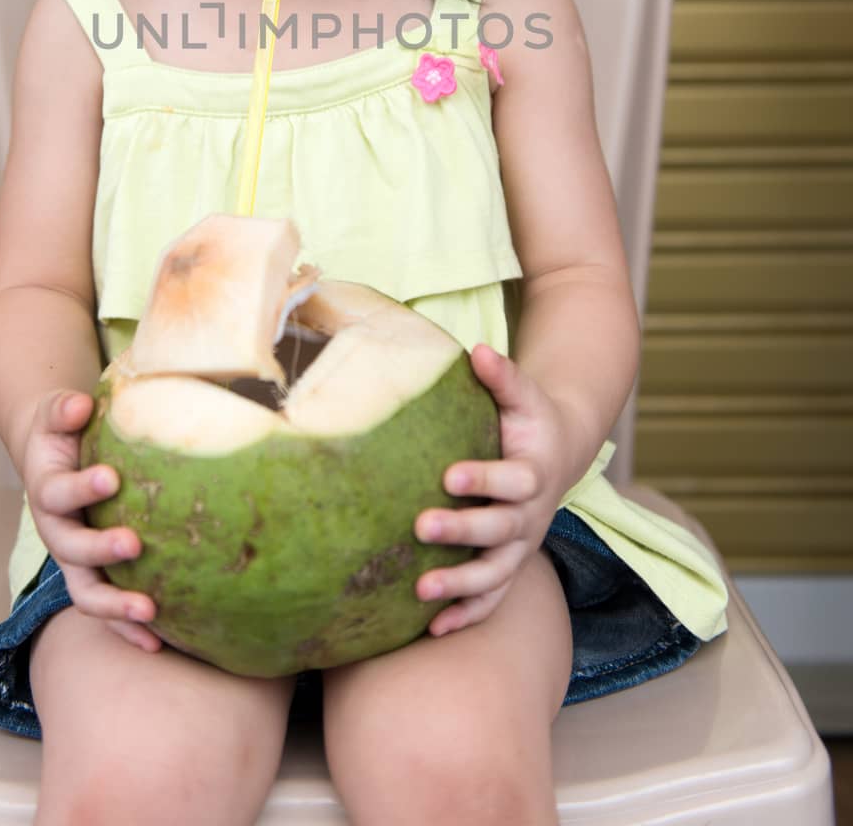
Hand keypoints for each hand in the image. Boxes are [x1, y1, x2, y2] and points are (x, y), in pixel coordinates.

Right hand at [22, 389, 161, 651]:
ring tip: (152, 611)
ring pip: (87, 592)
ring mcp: (73, 560)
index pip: (58, 492)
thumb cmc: (64, 429)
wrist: (51, 455)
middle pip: (71, 550)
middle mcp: (56, 531)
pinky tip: (159, 642)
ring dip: (116, 607)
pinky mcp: (92, 576)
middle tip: (134, 545)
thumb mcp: (58, 413)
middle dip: (101, 551)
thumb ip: (64, 409)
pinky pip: (108, 608)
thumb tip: (79, 406)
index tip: (110, 477)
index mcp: (46, 490)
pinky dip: (128, 629)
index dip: (81, 488)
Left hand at [413, 345, 573, 637]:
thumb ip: (502, 376)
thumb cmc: (530, 418)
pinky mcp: (510, 564)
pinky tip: (434, 630)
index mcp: (534, 472)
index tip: (449, 474)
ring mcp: (521, 545)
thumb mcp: (523, 394)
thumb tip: (478, 350)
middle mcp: (531, 514)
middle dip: (463, 531)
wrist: (559, 452)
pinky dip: (467, 615)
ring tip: (421, 591)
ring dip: (461, 586)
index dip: (485, 478)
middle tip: (422, 526)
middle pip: (500, 530)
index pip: (513, 480)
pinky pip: (493, 598)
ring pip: (496, 574)